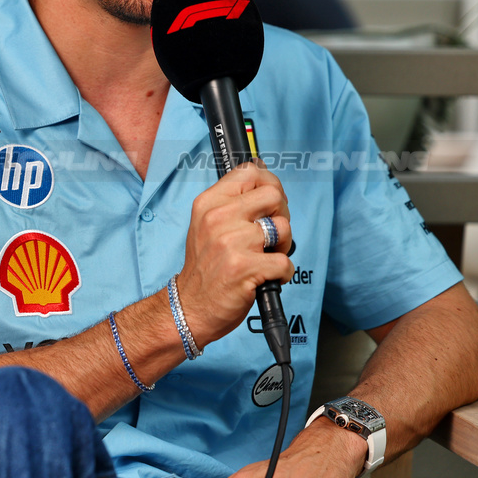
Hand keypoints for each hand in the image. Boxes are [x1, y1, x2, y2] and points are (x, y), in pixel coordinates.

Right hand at [177, 162, 293, 346]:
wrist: (191, 306)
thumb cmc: (206, 266)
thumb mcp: (207, 224)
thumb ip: (233, 200)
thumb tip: (264, 173)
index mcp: (208, 203)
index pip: (251, 171)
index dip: (269, 185)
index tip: (268, 205)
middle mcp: (218, 217)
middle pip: (274, 195)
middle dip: (281, 215)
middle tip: (268, 235)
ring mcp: (231, 242)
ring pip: (283, 228)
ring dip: (282, 247)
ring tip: (264, 257)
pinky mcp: (245, 267)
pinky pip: (285, 262)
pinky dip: (283, 273)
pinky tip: (265, 277)